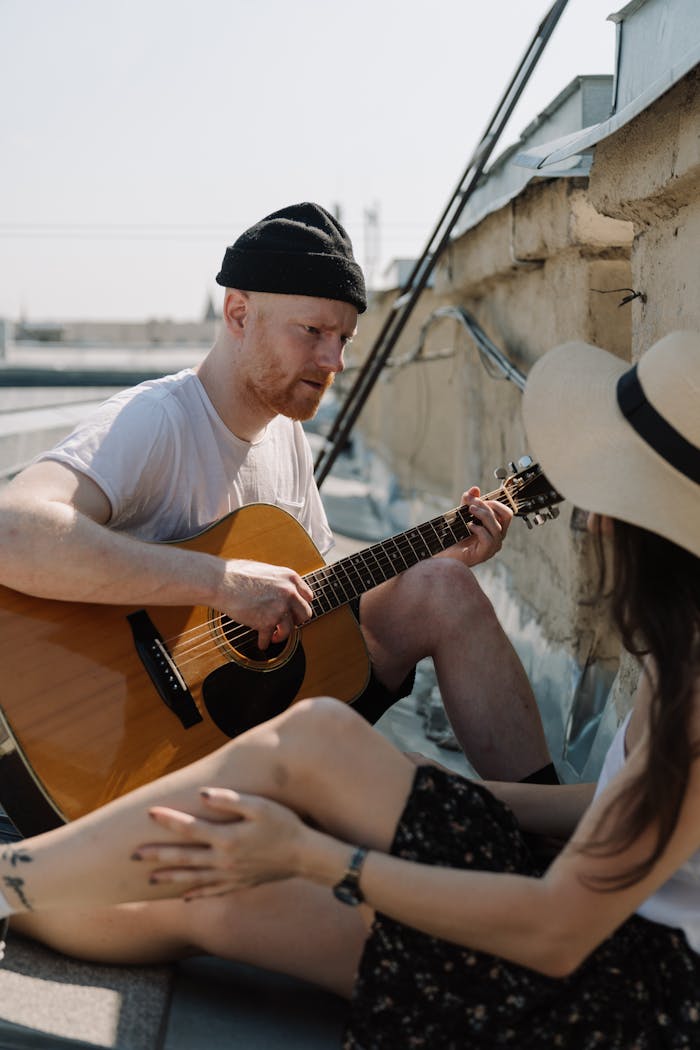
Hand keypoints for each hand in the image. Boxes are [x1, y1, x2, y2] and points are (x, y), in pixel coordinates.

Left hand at [133, 788, 305, 898]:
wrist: (305, 856)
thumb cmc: (284, 825)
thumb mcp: (261, 806)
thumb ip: (231, 800)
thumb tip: (202, 794)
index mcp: (227, 838)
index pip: (190, 829)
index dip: (169, 820)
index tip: (150, 813)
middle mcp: (224, 860)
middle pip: (184, 857)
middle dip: (157, 855)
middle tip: (133, 854)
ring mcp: (230, 875)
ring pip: (193, 877)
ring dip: (170, 877)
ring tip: (149, 879)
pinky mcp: (239, 884)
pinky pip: (212, 891)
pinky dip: (196, 892)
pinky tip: (184, 896)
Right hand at [219, 559, 313, 648]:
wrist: (221, 581)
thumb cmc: (236, 573)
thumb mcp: (265, 570)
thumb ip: (278, 582)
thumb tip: (279, 593)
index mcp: (290, 577)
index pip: (308, 596)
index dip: (301, 605)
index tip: (296, 611)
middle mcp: (289, 593)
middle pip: (305, 613)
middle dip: (297, 621)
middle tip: (289, 623)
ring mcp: (279, 608)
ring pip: (290, 629)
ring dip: (281, 635)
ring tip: (275, 636)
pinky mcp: (266, 622)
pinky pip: (269, 638)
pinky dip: (265, 642)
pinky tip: (262, 643)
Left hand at [441, 486, 512, 566]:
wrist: (443, 555)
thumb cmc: (453, 538)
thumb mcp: (462, 516)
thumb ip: (469, 503)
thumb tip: (474, 489)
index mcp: (495, 529)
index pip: (506, 514)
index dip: (495, 503)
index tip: (478, 499)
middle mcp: (497, 539)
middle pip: (504, 518)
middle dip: (488, 506)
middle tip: (471, 502)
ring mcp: (492, 548)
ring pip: (496, 527)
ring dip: (483, 515)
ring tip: (470, 510)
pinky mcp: (484, 554)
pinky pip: (489, 539)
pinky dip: (479, 529)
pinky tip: (469, 525)